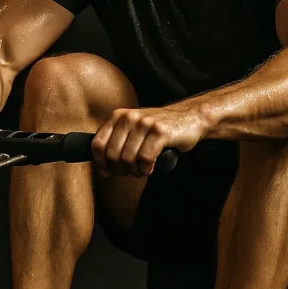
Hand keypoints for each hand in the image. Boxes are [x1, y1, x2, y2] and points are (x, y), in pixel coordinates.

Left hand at [91, 104, 208, 177]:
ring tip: (142, 169)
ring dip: (135, 171)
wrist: (190, 118)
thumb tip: (101, 170)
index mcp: (118, 116)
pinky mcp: (160, 132)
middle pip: (112, 155)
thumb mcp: (133, 130)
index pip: (97, 144)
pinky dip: (146, 169)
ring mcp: (145, 123)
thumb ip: (116, 144)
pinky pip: (145, 159)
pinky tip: (150, 167)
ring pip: (128, 159)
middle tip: (131, 171)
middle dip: (120, 170)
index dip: (101, 163)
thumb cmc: (159, 129)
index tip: (108, 172)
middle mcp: (129, 117)